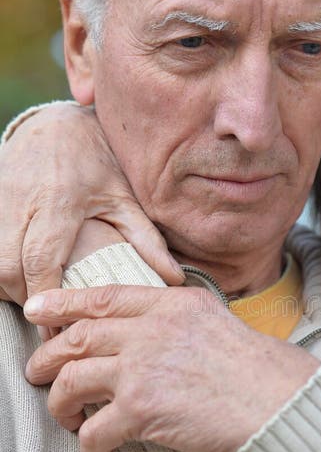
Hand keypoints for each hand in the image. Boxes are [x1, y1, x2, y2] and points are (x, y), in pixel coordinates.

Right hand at [0, 102, 183, 303]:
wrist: (54, 126)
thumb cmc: (95, 163)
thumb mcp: (124, 197)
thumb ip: (146, 238)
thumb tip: (174, 278)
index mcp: (59, 200)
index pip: (41, 258)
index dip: (46, 295)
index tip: (58, 325)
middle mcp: (21, 201)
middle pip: (7, 267)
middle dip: (26, 299)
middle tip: (51, 320)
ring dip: (9, 287)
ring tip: (39, 301)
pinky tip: (20, 280)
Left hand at [24, 285, 319, 451]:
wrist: (282, 404)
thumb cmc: (262, 374)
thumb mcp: (220, 324)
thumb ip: (179, 322)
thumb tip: (148, 338)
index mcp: (173, 304)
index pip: (105, 297)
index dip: (64, 303)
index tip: (38, 309)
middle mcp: (153, 329)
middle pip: (77, 337)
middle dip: (48, 357)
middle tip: (37, 372)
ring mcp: (144, 367)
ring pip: (72, 382)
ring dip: (60, 405)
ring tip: (67, 420)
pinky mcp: (142, 409)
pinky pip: (93, 432)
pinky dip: (90, 451)